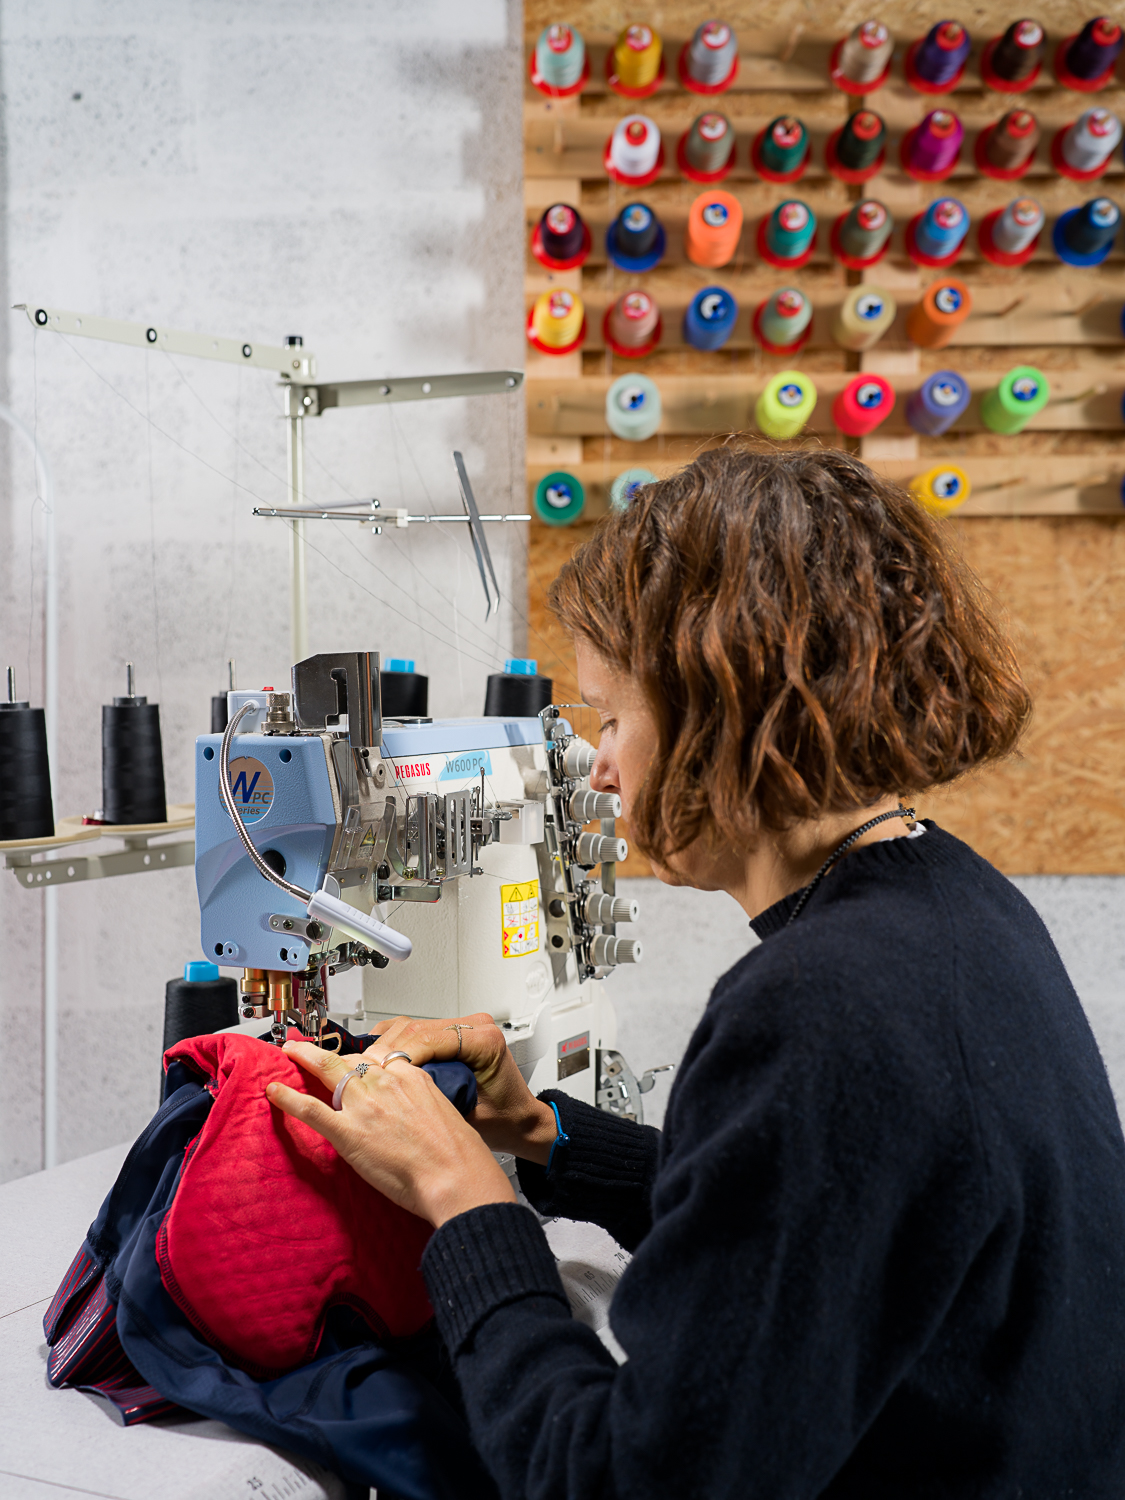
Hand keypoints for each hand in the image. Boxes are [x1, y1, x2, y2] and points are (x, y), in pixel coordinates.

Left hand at [266, 1041, 515, 1227]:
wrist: (456, 1177)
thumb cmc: (459, 1156)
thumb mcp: (449, 1114)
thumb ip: (426, 1106)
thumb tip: (418, 1115)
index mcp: (412, 1077)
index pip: (380, 1060)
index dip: (363, 1063)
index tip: (354, 1062)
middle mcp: (386, 1083)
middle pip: (351, 1059)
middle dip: (328, 1052)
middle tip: (309, 1048)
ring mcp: (364, 1105)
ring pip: (328, 1071)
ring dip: (304, 1059)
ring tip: (289, 1053)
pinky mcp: (348, 1132)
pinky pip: (311, 1108)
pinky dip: (289, 1098)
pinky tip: (275, 1091)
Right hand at [364, 1013, 558, 1164]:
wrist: (521, 1122)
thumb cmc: (504, 1122)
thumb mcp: (467, 1116)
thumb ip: (433, 1100)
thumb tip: (392, 1095)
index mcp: (485, 1041)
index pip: (427, 1038)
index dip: (396, 1056)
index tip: (374, 1073)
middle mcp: (476, 1026)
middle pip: (415, 1028)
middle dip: (385, 1051)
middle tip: (359, 1071)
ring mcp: (465, 1026)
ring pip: (412, 1026)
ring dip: (386, 1046)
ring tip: (364, 1069)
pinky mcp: (454, 1033)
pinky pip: (416, 1030)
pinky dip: (395, 1043)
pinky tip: (379, 1060)